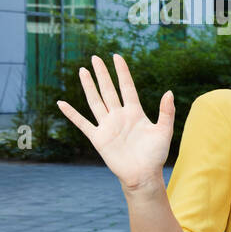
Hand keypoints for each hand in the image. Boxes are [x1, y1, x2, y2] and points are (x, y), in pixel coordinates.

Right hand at [57, 54, 173, 192]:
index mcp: (135, 113)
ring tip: (82, 71)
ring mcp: (107, 125)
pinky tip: (62, 103)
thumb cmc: (155, 155)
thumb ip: (166, 112)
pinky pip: (82, 123)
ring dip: (88, 86)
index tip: (117, 56)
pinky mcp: (98, 137)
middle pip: (109, 90)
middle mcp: (119, 116)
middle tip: (95, 58)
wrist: (143, 174)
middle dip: (102, 74)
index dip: (122, 72)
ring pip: (95, 101)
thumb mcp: (164, 131)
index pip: (127, 87)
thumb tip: (169, 92)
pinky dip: (71, 114)